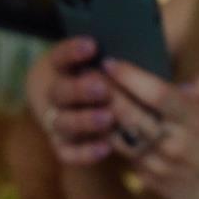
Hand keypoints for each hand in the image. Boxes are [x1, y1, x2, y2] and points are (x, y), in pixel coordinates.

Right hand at [26, 37, 115, 164]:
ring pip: (63, 123)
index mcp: (58, 68)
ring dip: (84, 120)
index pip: (60, 57)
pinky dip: (84, 152)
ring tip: (108, 118)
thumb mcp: (98, 62)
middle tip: (102, 88)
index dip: (72, 51)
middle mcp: (53, 94)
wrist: (72, 102)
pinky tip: (106, 148)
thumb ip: (114, 60)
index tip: (92, 45)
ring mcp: (56, 120)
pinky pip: (67, 153)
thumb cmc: (98, 75)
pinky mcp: (62, 145)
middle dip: (80, 90)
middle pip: (59, 92)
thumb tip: (144, 56)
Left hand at [100, 58, 198, 198]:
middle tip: (86, 71)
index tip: (111, 61)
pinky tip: (95, 117)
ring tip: (84, 92)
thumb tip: (181, 82)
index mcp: (198, 122)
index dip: (131, 77)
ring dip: (98, 113)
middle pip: (130, 114)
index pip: (157, 95)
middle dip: (105, 91)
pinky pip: (122, 153)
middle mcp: (175, 144)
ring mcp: (159, 164)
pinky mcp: (148, 178)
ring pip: (119, 135)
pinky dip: (107, 134)